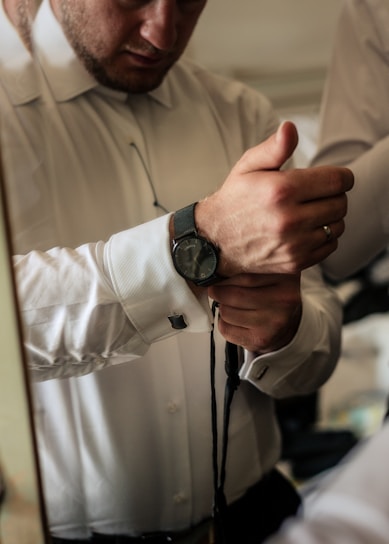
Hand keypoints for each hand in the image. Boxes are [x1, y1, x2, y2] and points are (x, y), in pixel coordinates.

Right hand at [196, 121, 353, 276]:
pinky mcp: (296, 262)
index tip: (334, 178)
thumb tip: (290, 128)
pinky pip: (330, 246)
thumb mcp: (247, 167)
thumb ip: (274, 147)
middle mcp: (290, 219)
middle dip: (334, 196)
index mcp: (281, 190)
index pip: (338, 180)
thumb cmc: (235, 199)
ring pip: (338, 226)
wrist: (215, 241)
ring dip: (330, 217)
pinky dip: (324, 237)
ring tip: (310, 212)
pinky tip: (307, 230)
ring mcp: (294, 244)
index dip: (342, 176)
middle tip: (316, 195)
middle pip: (341, 203)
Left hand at [208, 273, 301, 352]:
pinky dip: (224, 323)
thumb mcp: (273, 280)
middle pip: (236, 297)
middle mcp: (280, 307)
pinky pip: (227, 330)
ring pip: (228, 314)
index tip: (215, 282)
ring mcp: (270, 327)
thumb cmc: (278, 300)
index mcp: (285, 286)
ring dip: (223, 309)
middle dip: (220, 294)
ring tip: (229, 307)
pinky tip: (233, 320)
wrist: (291, 327)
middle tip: (216, 293)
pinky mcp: (259, 341)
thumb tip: (219, 278)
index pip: (247, 280)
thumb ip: (252, 275)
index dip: (226, 281)